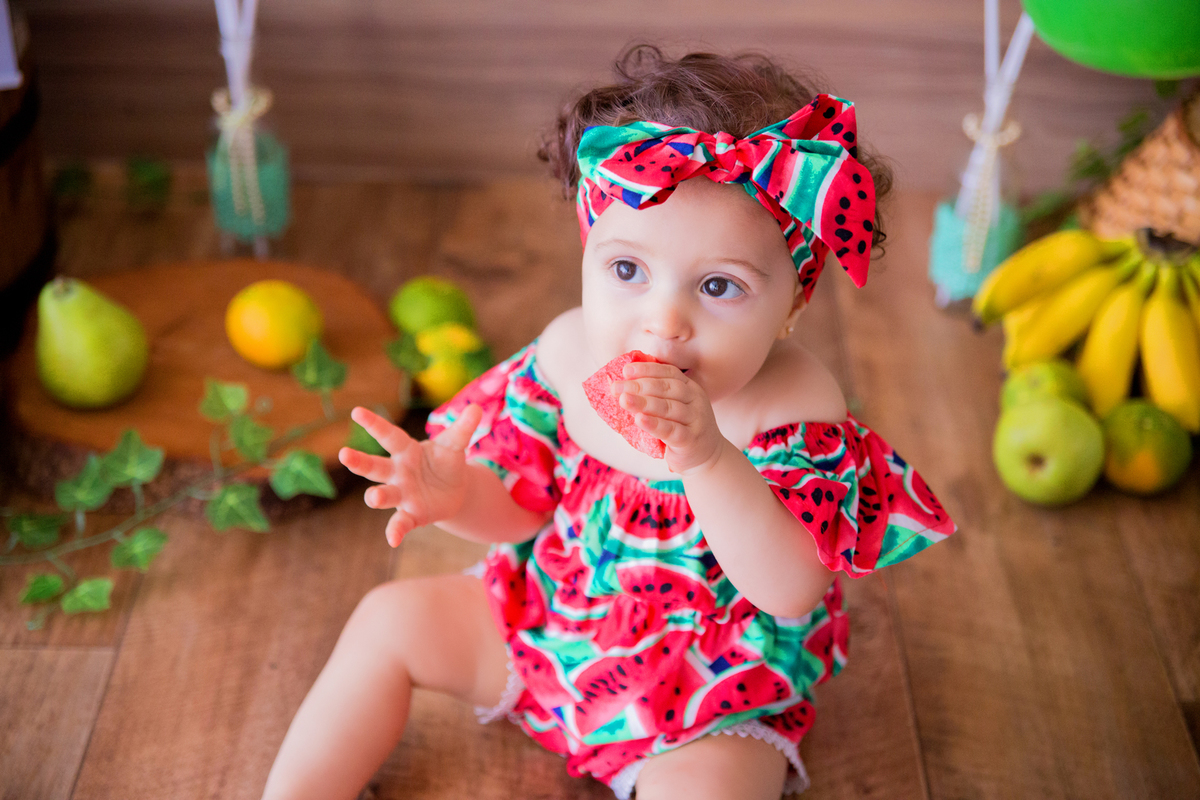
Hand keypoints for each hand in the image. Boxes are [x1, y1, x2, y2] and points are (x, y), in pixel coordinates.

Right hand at [338, 404, 483, 546]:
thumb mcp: (455, 445)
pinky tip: (393, 540)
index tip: (356, 411)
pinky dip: (395, 531)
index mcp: (406, 450)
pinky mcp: (411, 515)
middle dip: (359, 462)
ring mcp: (401, 494)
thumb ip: (463, 429)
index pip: (388, 435)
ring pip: (383, 494)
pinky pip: (400, 523)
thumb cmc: (446, 462)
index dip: (373, 423)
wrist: (454, 491)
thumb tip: (477, 408)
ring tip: (374, 497)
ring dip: (376, 496)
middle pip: (374, 466)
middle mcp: (397, 472)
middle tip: (344, 454)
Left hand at [613, 362, 726, 475]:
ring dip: (644, 403)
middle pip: (666, 388)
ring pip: (668, 408)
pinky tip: (640, 420)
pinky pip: (671, 430)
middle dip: (639, 386)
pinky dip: (654, 424)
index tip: (625, 371)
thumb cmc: (682, 429)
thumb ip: (655, 396)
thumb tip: (623, 387)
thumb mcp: (673, 408)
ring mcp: (695, 420)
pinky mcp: (691, 440)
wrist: (707, 457)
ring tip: (624, 400)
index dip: (647, 369)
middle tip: (616, 388)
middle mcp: (695, 400)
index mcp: (690, 388)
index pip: (668, 373)